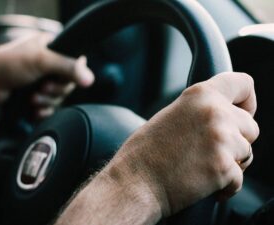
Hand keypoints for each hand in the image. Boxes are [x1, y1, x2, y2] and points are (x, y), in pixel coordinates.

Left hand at [0, 33, 93, 116]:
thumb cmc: (9, 64)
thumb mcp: (42, 60)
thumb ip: (68, 67)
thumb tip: (90, 79)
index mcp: (51, 48)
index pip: (75, 63)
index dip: (71, 75)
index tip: (60, 79)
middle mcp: (49, 64)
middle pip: (68, 83)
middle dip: (56, 90)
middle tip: (43, 88)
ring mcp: (42, 81)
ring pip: (59, 97)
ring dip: (48, 101)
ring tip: (34, 98)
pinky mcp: (37, 95)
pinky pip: (50, 107)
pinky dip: (44, 110)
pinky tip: (35, 110)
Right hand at [108, 72, 258, 215]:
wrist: (134, 181)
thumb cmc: (146, 152)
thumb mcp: (172, 115)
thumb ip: (200, 111)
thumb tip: (223, 117)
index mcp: (200, 95)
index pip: (243, 84)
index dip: (247, 101)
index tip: (242, 113)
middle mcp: (215, 113)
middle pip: (251, 126)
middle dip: (237, 140)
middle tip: (212, 150)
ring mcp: (221, 140)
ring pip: (247, 153)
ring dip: (231, 162)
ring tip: (203, 167)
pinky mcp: (223, 168)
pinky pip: (239, 178)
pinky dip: (225, 185)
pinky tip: (203, 183)